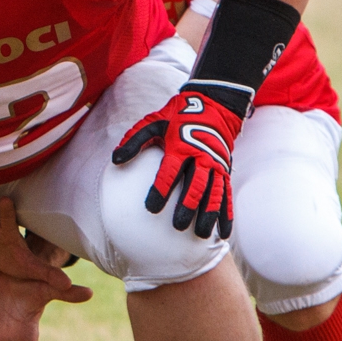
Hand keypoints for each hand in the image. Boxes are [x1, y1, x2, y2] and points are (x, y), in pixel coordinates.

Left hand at [111, 82, 245, 239]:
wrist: (214, 105)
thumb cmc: (176, 116)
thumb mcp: (152, 122)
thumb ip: (134, 140)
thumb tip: (115, 159)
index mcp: (180, 146)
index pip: (169, 172)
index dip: (160, 190)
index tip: (151, 208)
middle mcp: (201, 157)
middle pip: (194, 186)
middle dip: (187, 207)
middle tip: (178, 225)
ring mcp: (215, 165)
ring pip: (213, 194)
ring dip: (208, 215)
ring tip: (200, 235)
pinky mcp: (225, 171)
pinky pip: (226, 195)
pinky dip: (226, 215)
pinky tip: (223, 233)